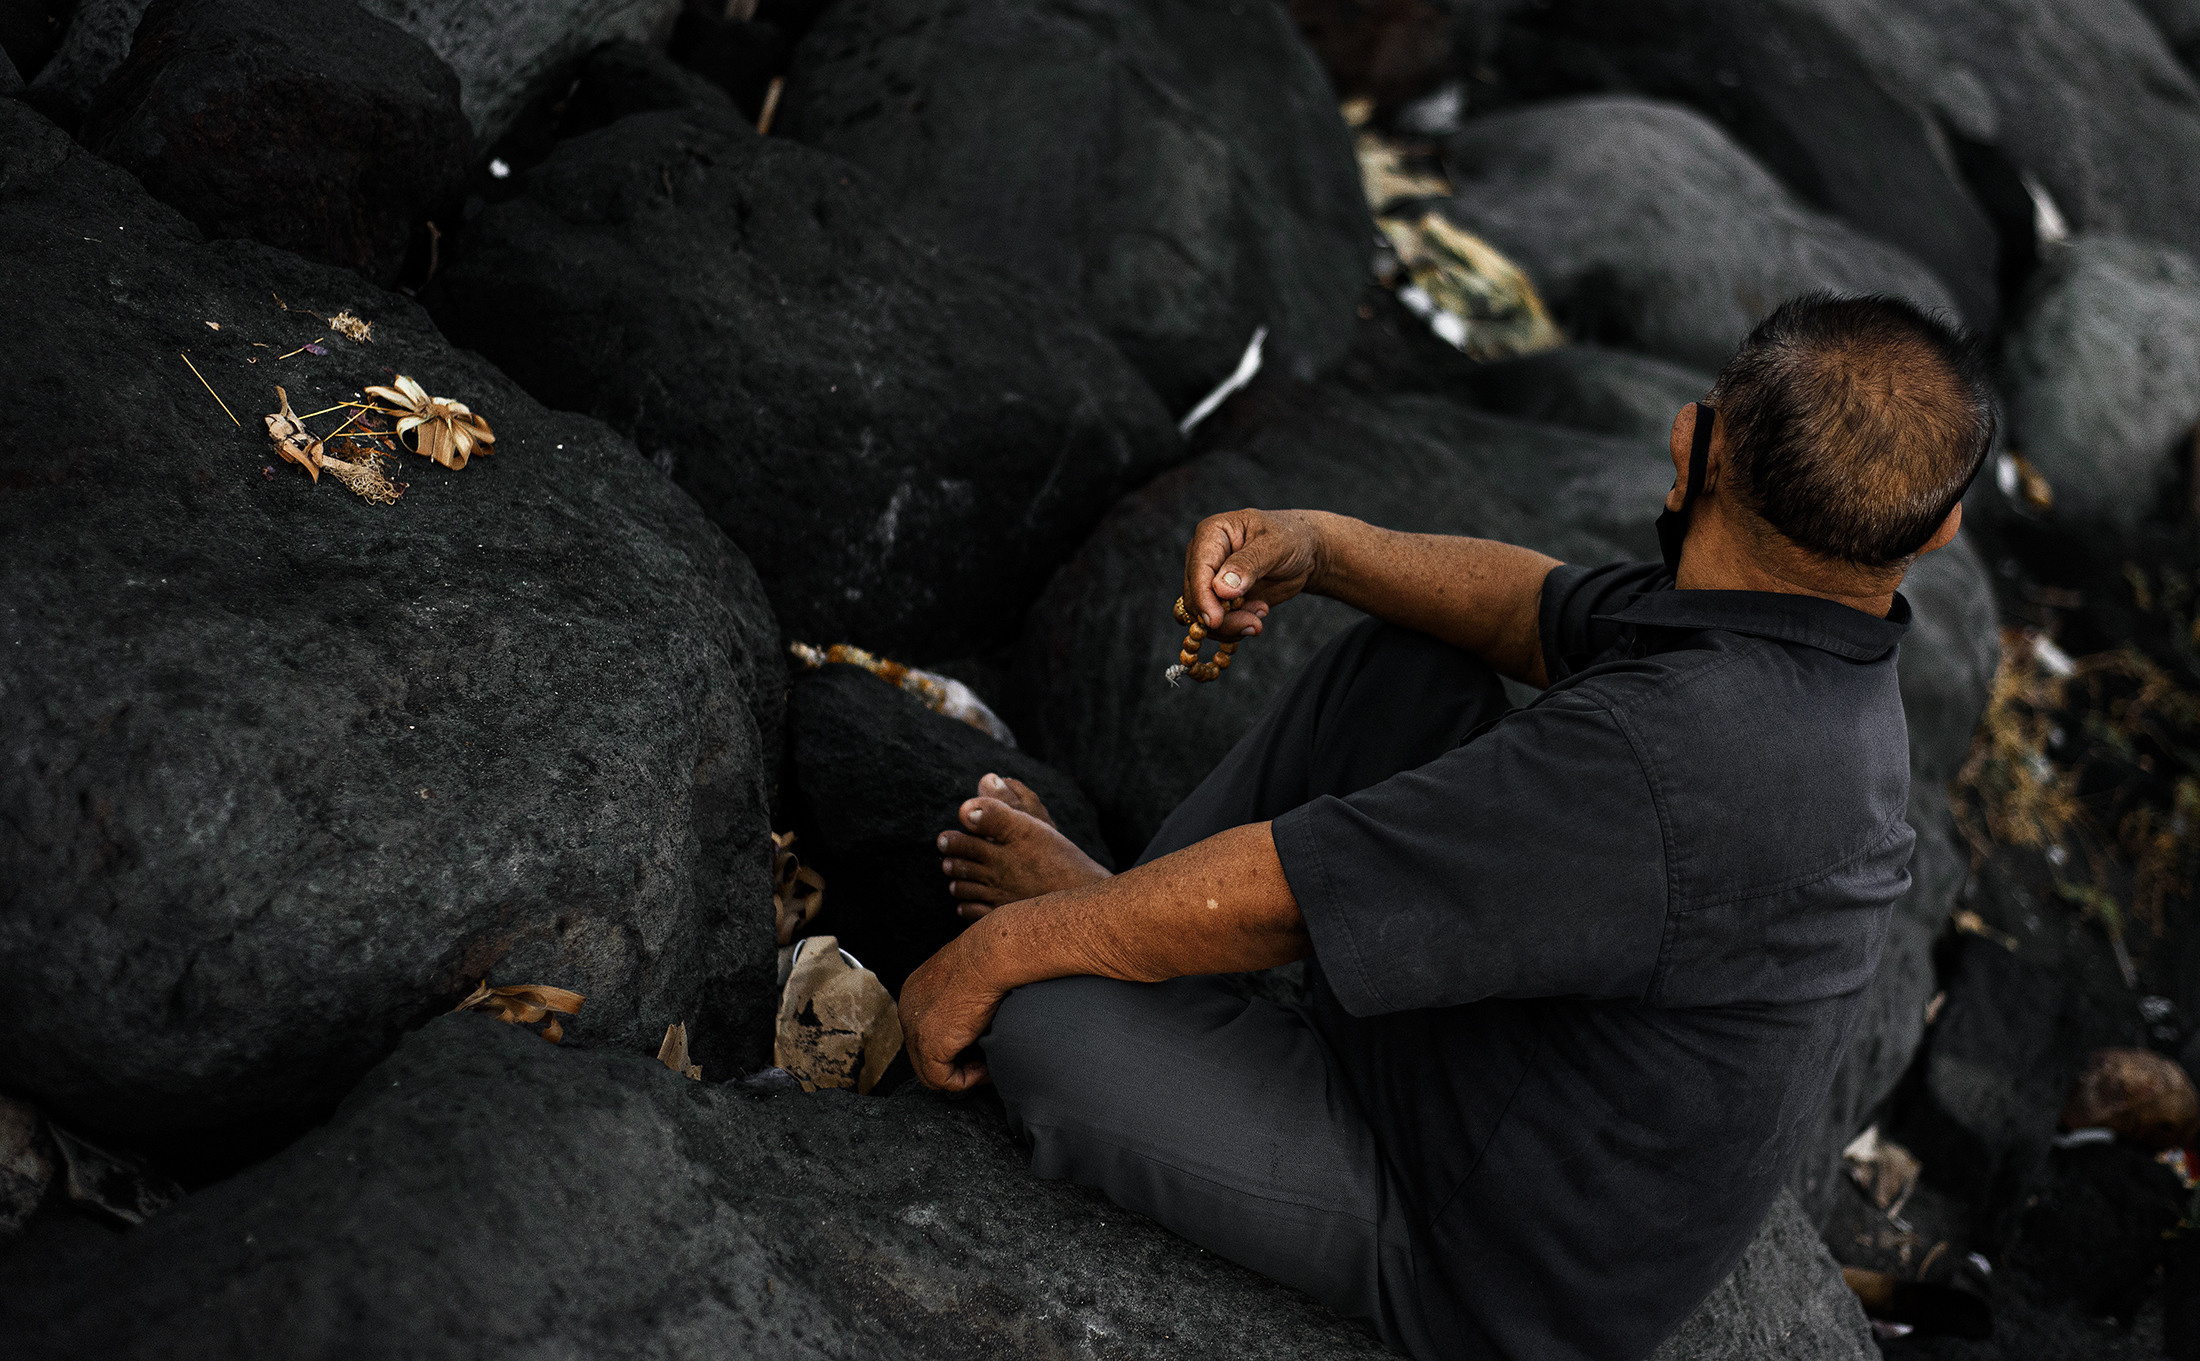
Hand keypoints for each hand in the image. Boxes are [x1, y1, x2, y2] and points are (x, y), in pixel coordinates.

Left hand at [897, 932, 1007, 1090]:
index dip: (951, 1045)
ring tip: (987, 1066)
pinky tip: (985, 1068)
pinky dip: (966, 1080)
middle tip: (983, 1062)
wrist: (990, 957)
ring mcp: (914, 1028)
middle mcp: (907, 1010)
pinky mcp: (929, 1044)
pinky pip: (942, 1080)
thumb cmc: (989, 959)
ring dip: (961, 1074)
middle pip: (923, 1053)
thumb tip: (977, 1025)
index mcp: (915, 993)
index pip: (924, 1031)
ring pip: (929, 1071)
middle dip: (953, 1062)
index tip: (978, 1045)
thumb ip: (962, 998)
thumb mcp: (968, 976)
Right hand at [1183, 508, 1325, 638]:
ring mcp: (1210, 581)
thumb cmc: (1290, 537)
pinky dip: (1235, 628)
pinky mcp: (1221, 601)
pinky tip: (1258, 616)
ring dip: (1230, 626)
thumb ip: (1248, 564)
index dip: (1203, 598)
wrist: (1304, 552)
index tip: (1216, 621)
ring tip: (1259, 619)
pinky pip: (1217, 624)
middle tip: (1254, 624)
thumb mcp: (1275, 545)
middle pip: (1195, 598)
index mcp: (1212, 534)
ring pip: (1202, 616)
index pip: (1198, 571)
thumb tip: (1221, 588)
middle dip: (1222, 618)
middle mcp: (1204, 558)